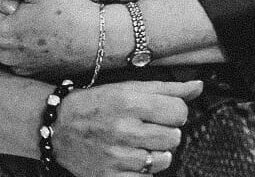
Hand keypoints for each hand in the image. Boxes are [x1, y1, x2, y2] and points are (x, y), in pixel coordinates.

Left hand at [0, 0, 97, 77]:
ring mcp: (17, 67)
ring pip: (6, 36)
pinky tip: (47, 33)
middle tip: (35, 5)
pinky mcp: (30, 73)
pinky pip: (18, 50)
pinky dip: (27, 40)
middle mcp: (3, 56)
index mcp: (0, 34)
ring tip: (43, 19)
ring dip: (17, 25)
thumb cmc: (70, 12)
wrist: (102, 41)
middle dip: (8, 10)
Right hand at [51, 79, 199, 176]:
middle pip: (173, 137)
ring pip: (163, 160)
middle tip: (146, 128)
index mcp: (128, 101)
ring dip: (155, 153)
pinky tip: (130, 159)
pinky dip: (143, 172)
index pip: (178, 111)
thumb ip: (165, 88)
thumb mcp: (125, 88)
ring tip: (138, 144)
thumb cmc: (94, 104)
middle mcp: (123, 129)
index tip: (161, 112)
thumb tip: (197, 87)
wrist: (56, 127)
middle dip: (165, 132)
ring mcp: (117, 156)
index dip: (174, 111)